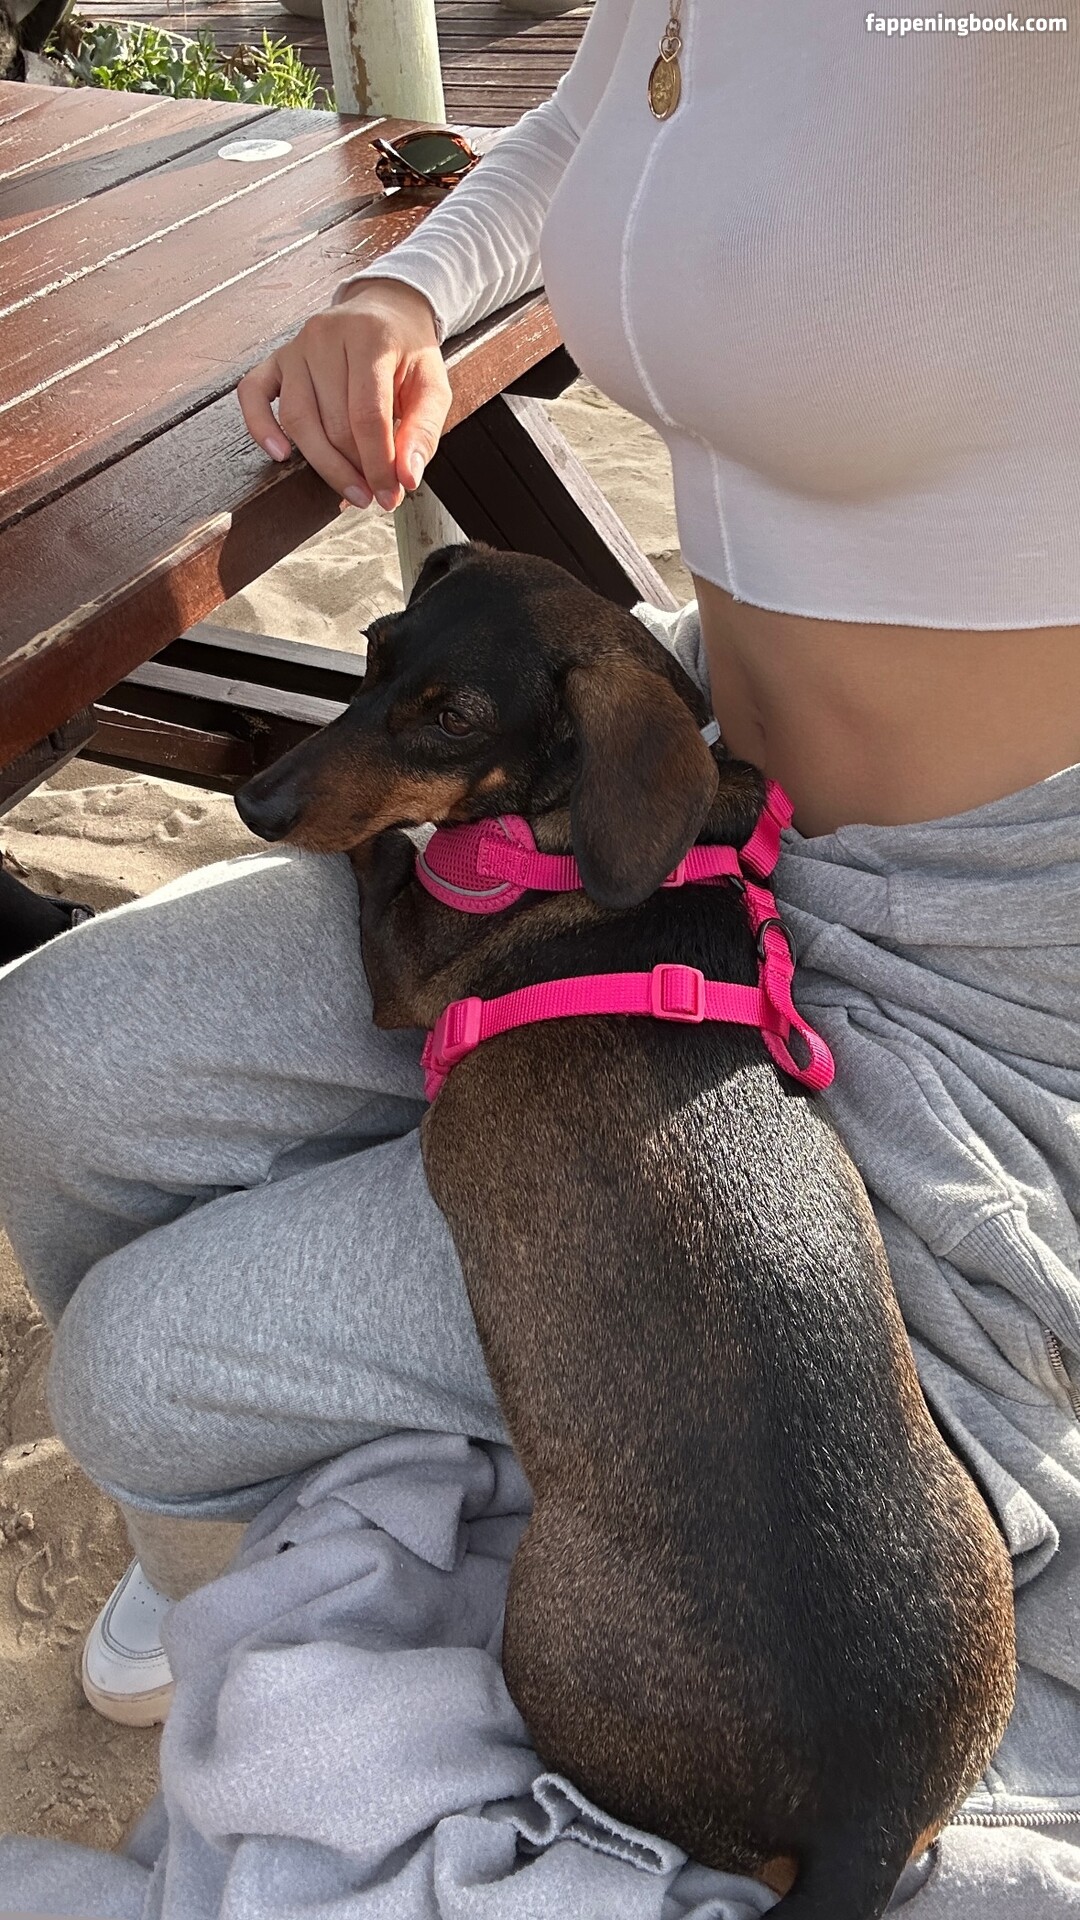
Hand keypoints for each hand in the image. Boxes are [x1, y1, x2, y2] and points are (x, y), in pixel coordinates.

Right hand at [237, 280, 451, 511]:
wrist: (385, 311)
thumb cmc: (407, 351)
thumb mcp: (433, 385)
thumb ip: (423, 431)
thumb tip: (407, 478)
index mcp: (370, 337)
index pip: (367, 415)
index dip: (377, 464)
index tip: (388, 496)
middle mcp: (325, 336)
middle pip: (333, 423)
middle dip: (354, 468)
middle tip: (374, 494)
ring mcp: (296, 347)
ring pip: (297, 419)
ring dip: (323, 463)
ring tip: (349, 486)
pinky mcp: (276, 359)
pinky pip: (252, 395)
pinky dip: (260, 428)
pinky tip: (280, 455)